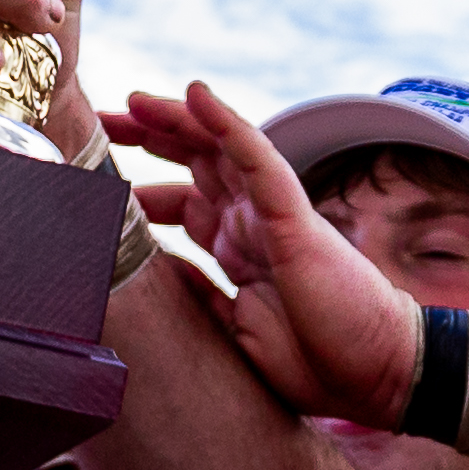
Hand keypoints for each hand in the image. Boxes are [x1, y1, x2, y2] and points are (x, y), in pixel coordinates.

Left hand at [105, 79, 423, 425]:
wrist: (377, 374)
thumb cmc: (318, 360)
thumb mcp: (235, 332)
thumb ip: (198, 298)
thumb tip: (148, 278)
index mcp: (237, 249)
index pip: (181, 202)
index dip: (139, 187)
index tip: (91, 180)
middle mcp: (250, 222)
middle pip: (193, 163)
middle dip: (145, 139)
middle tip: (95, 122)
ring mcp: (271, 214)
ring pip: (218, 147)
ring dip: (176, 119)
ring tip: (134, 98)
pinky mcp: (292, 215)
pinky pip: (257, 157)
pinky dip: (227, 123)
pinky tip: (196, 95)